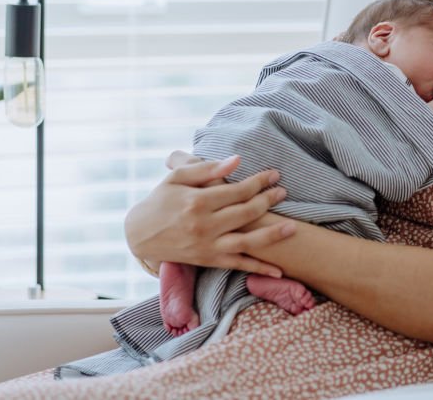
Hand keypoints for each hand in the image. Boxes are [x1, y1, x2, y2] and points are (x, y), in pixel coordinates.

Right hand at [124, 153, 295, 276]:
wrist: (139, 235)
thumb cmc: (160, 201)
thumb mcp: (177, 178)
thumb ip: (207, 169)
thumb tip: (237, 160)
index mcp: (197, 201)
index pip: (237, 191)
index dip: (259, 182)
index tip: (274, 175)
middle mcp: (205, 225)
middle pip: (246, 212)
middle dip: (268, 201)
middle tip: (283, 191)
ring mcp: (208, 245)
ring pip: (247, 242)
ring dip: (272, 235)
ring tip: (293, 227)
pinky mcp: (208, 260)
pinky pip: (238, 265)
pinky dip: (259, 269)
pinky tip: (278, 271)